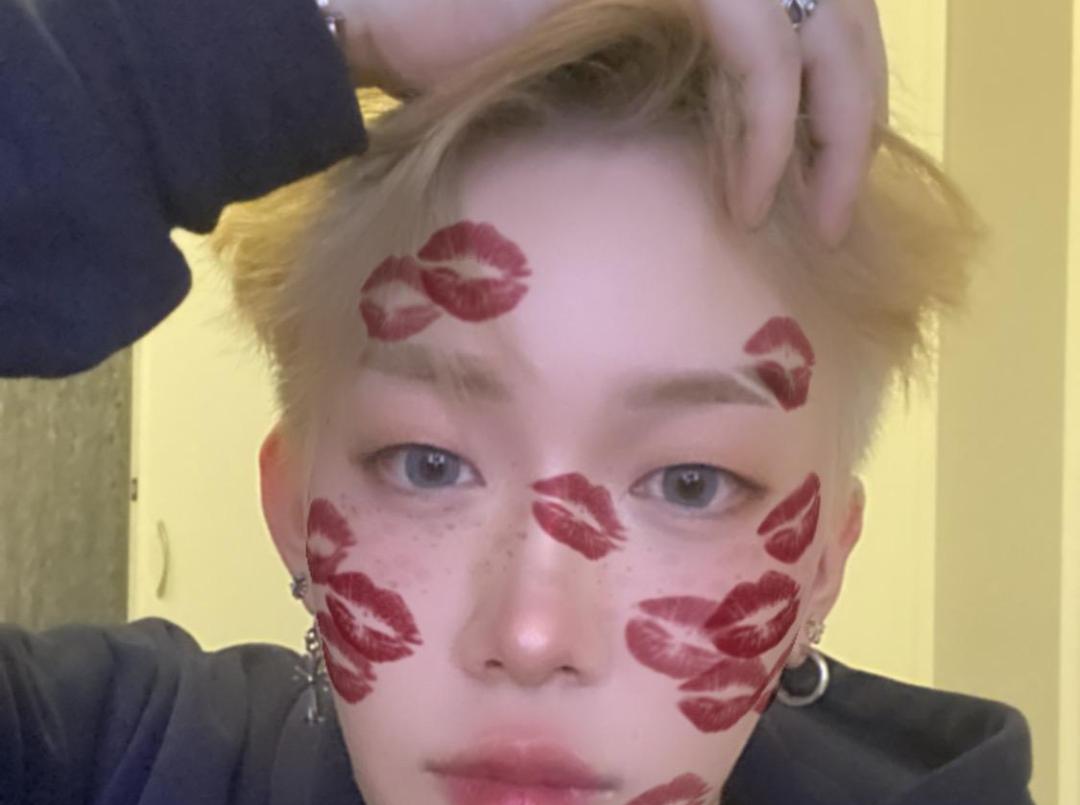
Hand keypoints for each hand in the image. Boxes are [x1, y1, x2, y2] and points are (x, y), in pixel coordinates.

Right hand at [337, 0, 886, 246]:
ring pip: (819, 25)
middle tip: (838, 221)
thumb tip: (743, 156)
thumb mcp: (616, 77)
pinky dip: (765, 126)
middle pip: (843, 15)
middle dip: (853, 124)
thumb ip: (686, 91)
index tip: (830, 194)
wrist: (390, 17)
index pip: (823, 15)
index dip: (842, 102)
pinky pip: (752, 45)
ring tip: (814, 221)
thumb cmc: (480, 57)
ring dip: (828, 133)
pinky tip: (748, 200)